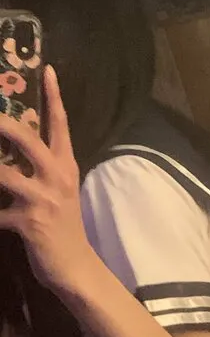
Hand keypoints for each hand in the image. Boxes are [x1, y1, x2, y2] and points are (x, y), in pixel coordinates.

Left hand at [0, 66, 98, 293]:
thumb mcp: (57, 192)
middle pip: (27, 140)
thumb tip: (11, 151)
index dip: (53, 97)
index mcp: (65, 167)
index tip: (47, 70)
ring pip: (3, 175)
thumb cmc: (62, 227)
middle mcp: (56, 178)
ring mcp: (42, 201)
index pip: (60, 125)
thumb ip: (38, 170)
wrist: (75, 267)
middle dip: (1, 124)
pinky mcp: (29, 223)